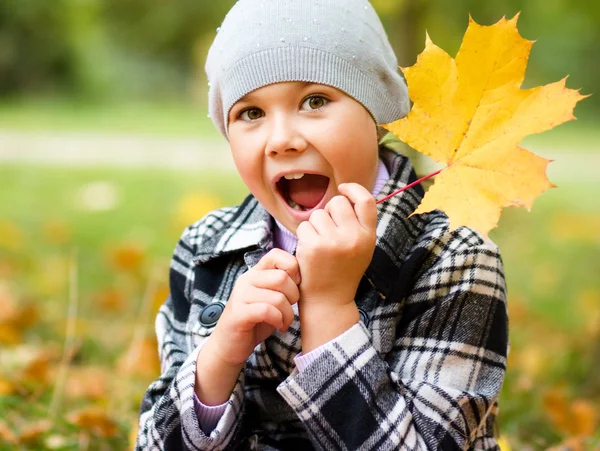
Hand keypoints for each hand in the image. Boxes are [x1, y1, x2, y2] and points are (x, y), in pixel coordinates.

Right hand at [209, 248, 300, 366]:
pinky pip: (267, 311)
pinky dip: (278, 320)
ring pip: (277, 297)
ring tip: (284, 322)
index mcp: (255, 272)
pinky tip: (278, 326)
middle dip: (294, 296)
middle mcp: (246, 279)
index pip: (276, 254)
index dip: (293, 268)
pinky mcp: (239, 314)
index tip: (295, 286)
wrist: (229, 345)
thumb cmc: (256, 321)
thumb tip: (306, 276)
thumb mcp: (271, 298)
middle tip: (289, 309)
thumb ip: (283, 285)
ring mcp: (240, 295)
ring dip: (287, 314)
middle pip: (282, 277)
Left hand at [295, 183, 376, 306]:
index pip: (366, 200)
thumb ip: (358, 223)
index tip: (343, 189)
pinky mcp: (313, 247)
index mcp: (368, 236)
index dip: (353, 189)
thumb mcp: (362, 247)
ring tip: (320, 244)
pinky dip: (304, 235)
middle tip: (328, 231)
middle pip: (337, 202)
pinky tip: (310, 250)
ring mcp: (332, 242)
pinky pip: (304, 226)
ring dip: (315, 225)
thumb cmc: (344, 269)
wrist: (329, 299)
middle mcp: (353, 237)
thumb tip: (345, 192)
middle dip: (329, 212)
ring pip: (318, 214)